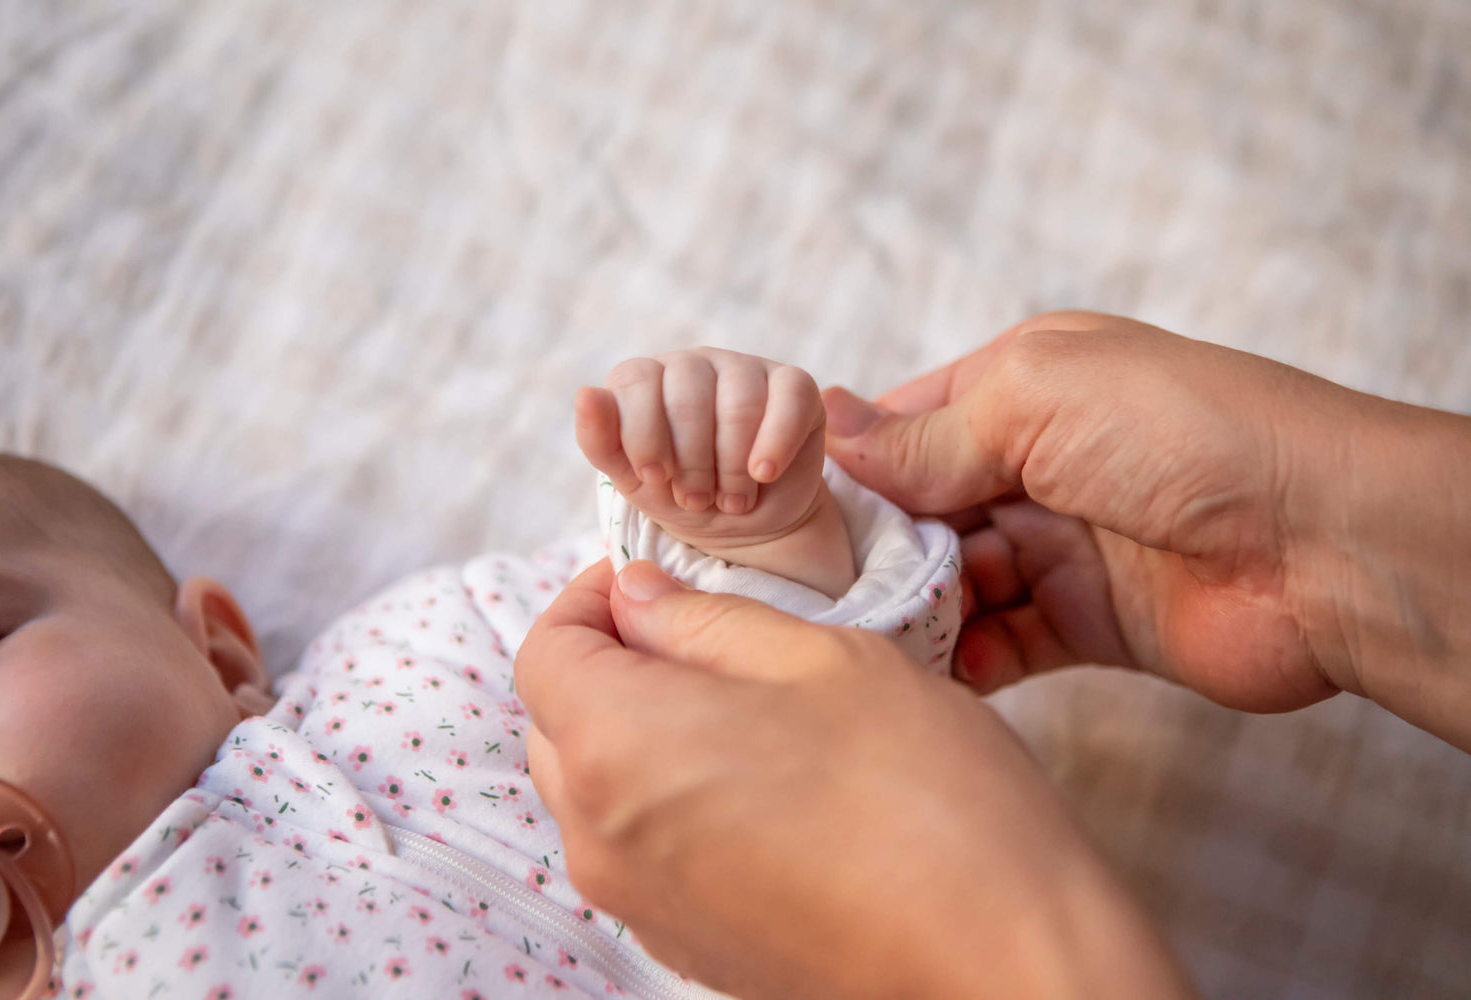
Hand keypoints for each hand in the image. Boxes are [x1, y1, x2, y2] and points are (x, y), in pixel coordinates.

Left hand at [515, 559, 1194, 999]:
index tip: (647, 576)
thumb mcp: (820, 660)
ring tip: (738, 704)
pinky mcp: (684, 946)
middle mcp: (600, 837)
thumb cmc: (924, 793)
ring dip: (637, 732)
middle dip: (608, 662)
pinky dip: (668, 800)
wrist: (999, 958)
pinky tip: (759, 783)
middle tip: (696, 627)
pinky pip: (641, 851)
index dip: (587, 598)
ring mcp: (638, 904)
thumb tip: (637, 595)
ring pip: (595, 790)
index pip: (545, 652)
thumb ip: (706, 619)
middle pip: (556, 724)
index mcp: (617, 746)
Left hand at [576, 348, 825, 541]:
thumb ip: (601, 440)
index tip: (656, 479)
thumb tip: (585, 394)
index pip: (635, 379)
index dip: (644, 435)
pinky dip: (774, 442)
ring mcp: (745, 368)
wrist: (745, 525)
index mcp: (646, 378)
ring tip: (731, 500)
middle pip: (687, 393)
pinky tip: (763, 474)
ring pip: (738, 401)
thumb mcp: (633, 480)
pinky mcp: (794, 385)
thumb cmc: (682, 496)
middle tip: (696, 499)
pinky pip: (789, 397)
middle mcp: (693, 364)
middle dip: (691, 461)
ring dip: (732, 465)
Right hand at [823, 311, 1470, 745]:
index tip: (787, 513)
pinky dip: (966, 657)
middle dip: (876, 546)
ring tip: (870, 634)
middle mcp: (1037, 464)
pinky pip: (1003, 643)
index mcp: (1024, 388)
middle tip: (818, 589)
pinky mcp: (1088, 622)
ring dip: (915, 607)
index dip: (851, 467)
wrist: (1325, 543)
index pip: (908, 426)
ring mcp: (1063, 545)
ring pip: (956, 581)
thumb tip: (832, 432)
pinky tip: (934, 669)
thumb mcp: (1039, 402)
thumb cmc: (1189, 437)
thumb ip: (932, 434)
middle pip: (923, 511)